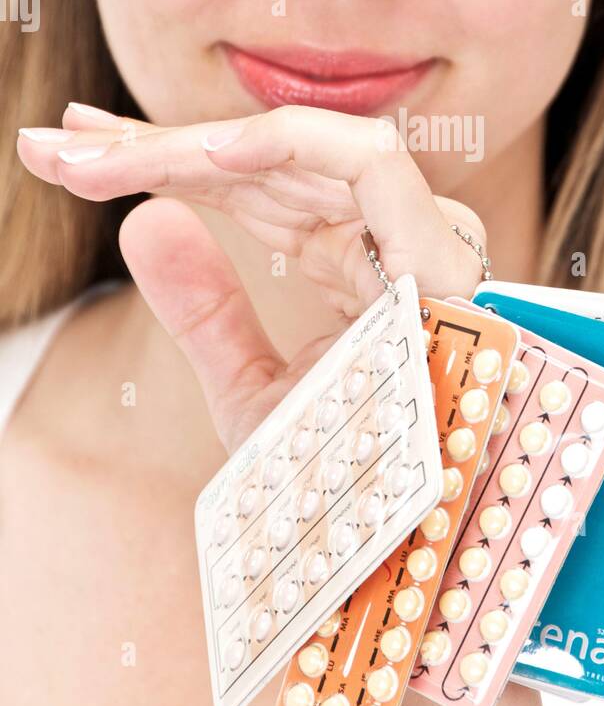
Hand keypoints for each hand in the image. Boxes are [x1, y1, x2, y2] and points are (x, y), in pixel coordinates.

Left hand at [17, 102, 487, 451]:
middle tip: (59, 144)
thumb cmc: (349, 488)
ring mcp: (417, 242)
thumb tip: (142, 224)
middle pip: (265, 162)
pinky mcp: (442, 254)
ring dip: (195, 146)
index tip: (72, 154)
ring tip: (105, 156)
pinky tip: (205, 155)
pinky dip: (290, 144)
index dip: (164, 160)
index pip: (253, 184)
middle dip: (155, 145)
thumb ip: (206, 309)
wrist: (405, 561)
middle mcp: (385, 239)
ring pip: (300, 150)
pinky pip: (371, 166)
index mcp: (352, 260)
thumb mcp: (252, 392)